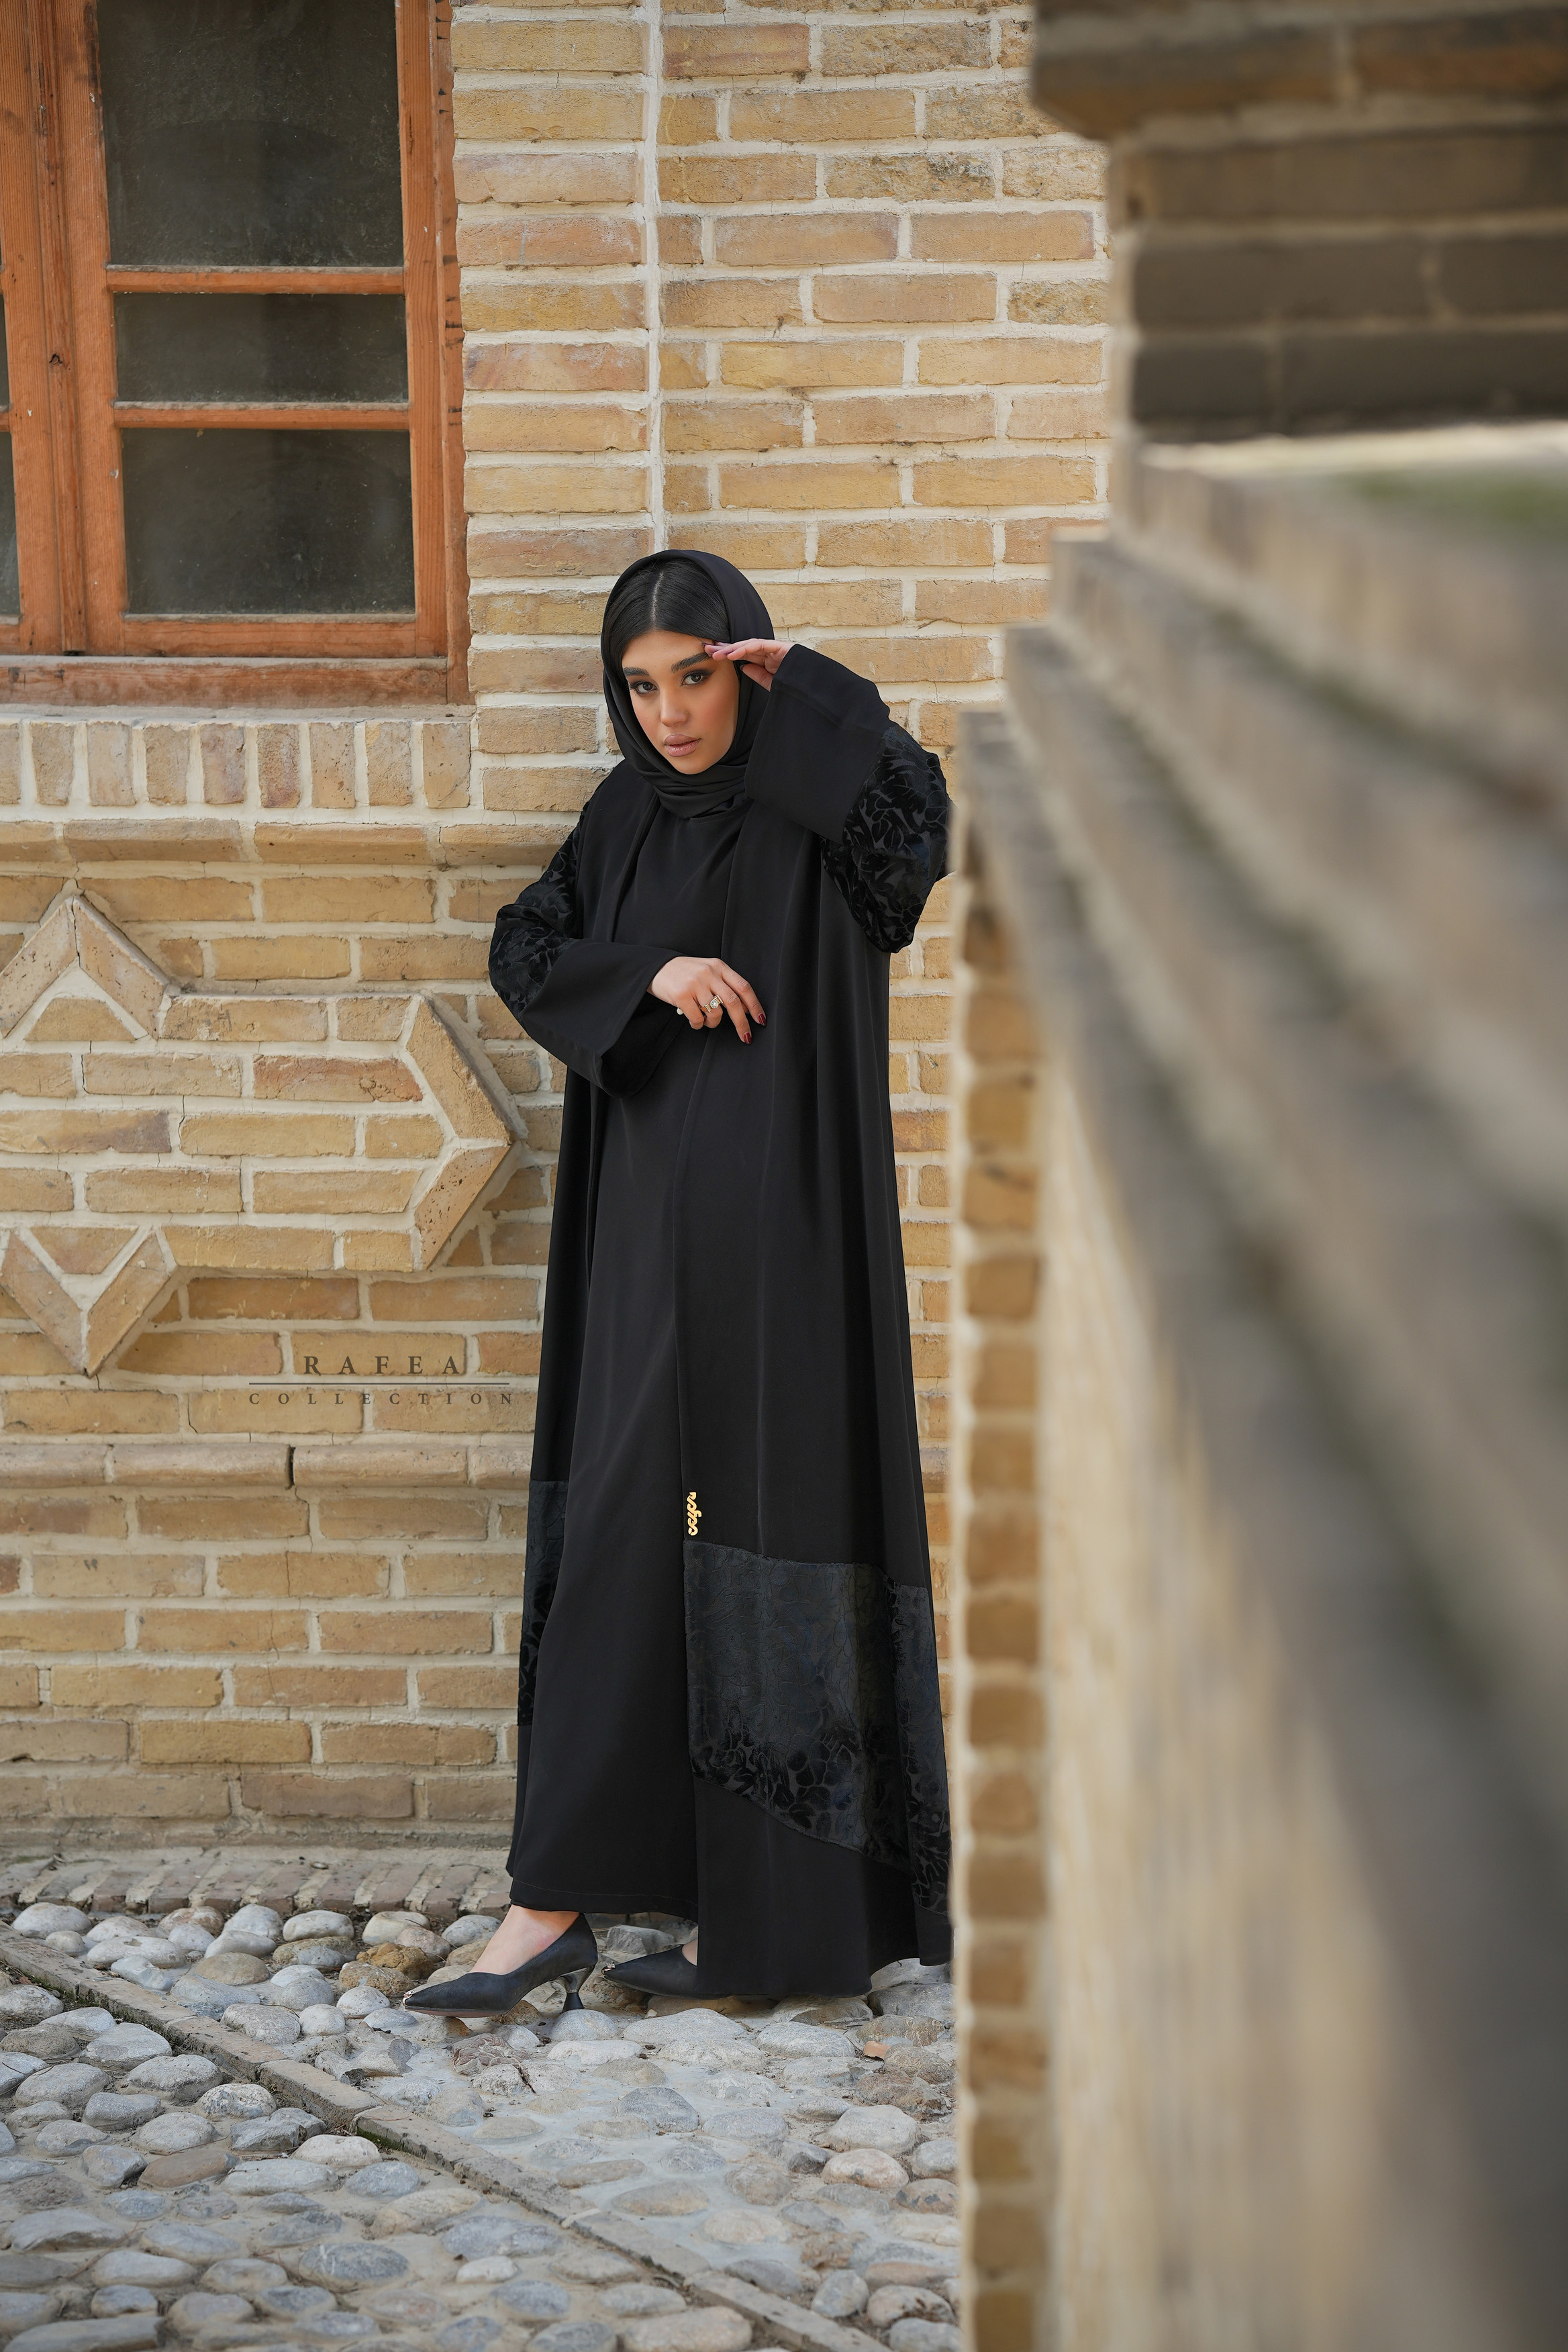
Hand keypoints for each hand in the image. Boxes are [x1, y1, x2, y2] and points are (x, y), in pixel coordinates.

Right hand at [649, 955, 765, 1040]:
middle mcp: (709, 973)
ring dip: (713, 1023)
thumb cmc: (685, 973)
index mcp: (719, 966)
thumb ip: (725, 985)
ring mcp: (695, 984)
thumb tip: (745, 1008)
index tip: (760, 1019)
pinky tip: (694, 1020)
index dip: (755, 1005)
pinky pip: (697, 1019)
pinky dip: (698, 1025)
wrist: (656, 967)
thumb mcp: (708, 971)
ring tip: (706, 1020)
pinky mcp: (681, 995)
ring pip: (715, 1013)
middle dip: (742, 1023)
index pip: (744, 987)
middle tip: (746, 1036)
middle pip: (733, 1002)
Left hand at [705, 637, 788, 689]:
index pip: (744, 655)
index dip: (728, 655)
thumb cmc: (796, 687)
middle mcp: (770, 653)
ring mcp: (775, 648)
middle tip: (706, 649)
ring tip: (716, 654)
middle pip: (743, 647)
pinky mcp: (781, 647)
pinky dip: (745, 648)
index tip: (712, 656)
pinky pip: (759, 645)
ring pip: (748, 644)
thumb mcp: (772, 685)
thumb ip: (758, 676)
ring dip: (731, 648)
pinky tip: (732, 653)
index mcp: (767, 661)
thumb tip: (743, 667)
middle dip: (724, 648)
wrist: (815, 688)